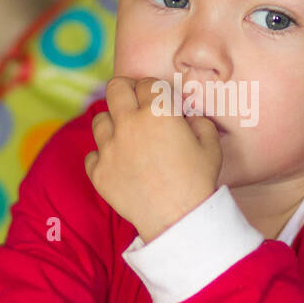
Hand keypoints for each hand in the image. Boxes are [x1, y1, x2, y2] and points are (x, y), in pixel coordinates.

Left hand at [84, 76, 222, 241]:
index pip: (148, 83)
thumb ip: (199, 121)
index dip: (155, 89)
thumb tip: (186, 117)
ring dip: (112, 123)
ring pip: (99, 119)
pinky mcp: (98, 172)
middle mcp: (129, 124)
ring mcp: (109, 148)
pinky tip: (118, 164)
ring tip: (126, 136)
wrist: (177, 219)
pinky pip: (92, 154)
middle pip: (115, 88)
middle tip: (134, 102)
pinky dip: (103, 157)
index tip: (159, 99)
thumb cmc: (197, 181)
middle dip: (126, 91)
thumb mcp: (211, 145)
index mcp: (158, 112)